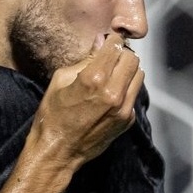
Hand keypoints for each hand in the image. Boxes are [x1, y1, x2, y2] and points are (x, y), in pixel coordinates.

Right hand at [33, 33, 143, 165]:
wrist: (57, 151)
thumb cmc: (53, 116)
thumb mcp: (60, 81)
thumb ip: (84, 60)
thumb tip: (100, 43)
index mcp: (94, 79)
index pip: (116, 46)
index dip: (112, 40)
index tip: (109, 41)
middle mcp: (113, 93)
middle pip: (132, 59)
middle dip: (122, 55)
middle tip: (110, 59)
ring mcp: (123, 108)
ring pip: (139, 75)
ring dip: (127, 72)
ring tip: (112, 76)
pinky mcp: (127, 120)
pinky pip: (134, 95)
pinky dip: (126, 90)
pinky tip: (111, 95)